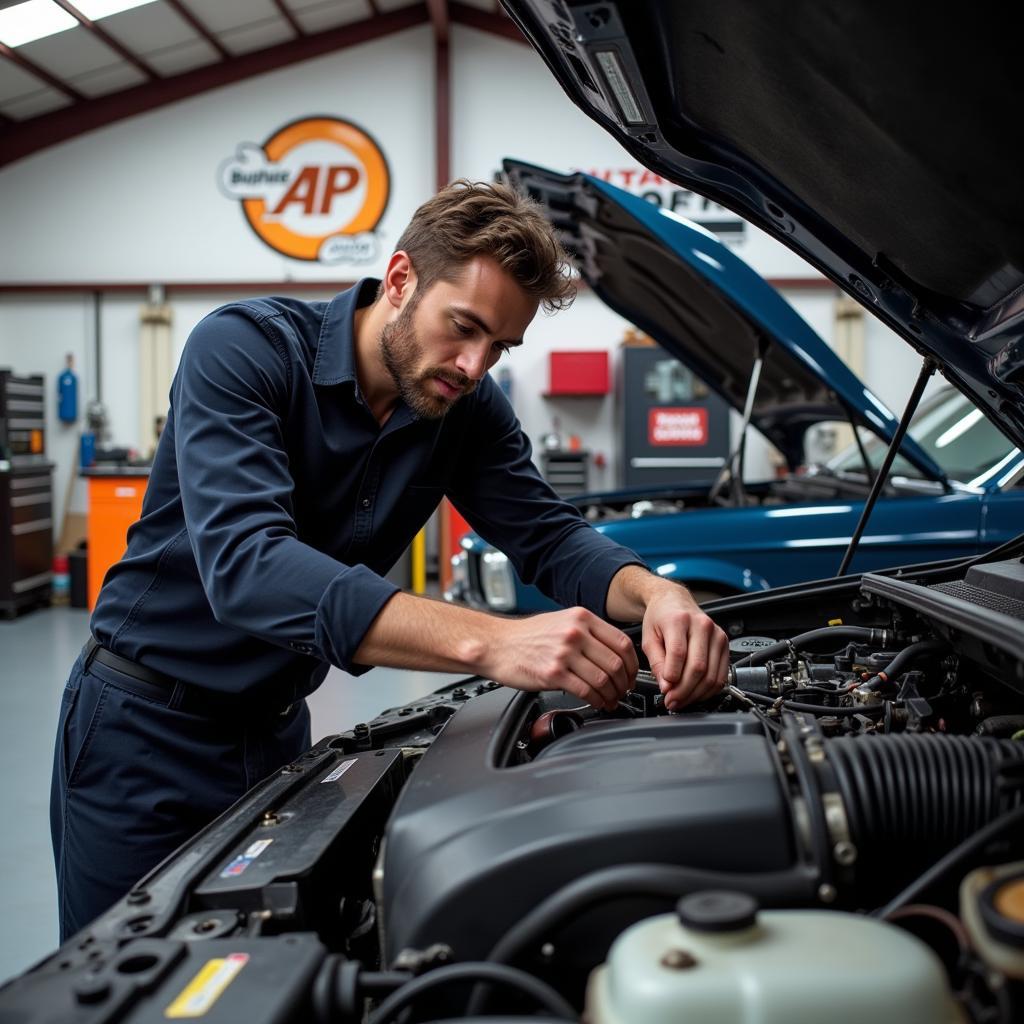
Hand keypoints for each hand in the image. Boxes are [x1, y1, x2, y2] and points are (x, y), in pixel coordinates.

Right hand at [486, 607, 638, 709]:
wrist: (496, 644)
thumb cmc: (527, 636)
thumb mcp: (562, 621)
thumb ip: (588, 632)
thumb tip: (613, 653)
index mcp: (581, 617)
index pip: (621, 642)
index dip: (632, 664)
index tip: (631, 675)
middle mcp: (575, 632)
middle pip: (615, 663)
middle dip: (624, 683)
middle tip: (623, 692)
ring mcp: (564, 653)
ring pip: (603, 679)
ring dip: (612, 695)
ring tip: (611, 700)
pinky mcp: (553, 673)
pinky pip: (586, 691)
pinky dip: (597, 701)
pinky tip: (597, 703)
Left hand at [641, 585, 728, 710]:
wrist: (674, 602)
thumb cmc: (660, 618)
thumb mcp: (649, 638)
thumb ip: (656, 663)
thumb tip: (666, 686)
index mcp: (679, 619)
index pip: (679, 653)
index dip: (672, 676)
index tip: (665, 690)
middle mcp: (702, 625)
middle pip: (698, 667)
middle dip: (683, 690)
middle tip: (671, 701)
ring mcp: (716, 634)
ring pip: (712, 674)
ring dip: (696, 694)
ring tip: (681, 700)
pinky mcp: (724, 644)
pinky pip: (721, 675)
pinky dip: (708, 690)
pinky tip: (695, 694)